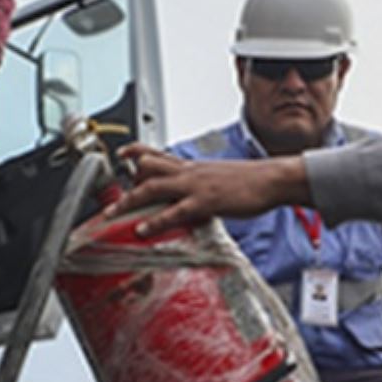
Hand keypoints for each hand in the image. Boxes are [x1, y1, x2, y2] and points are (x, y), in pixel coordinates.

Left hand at [110, 144, 308, 236]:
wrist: (272, 179)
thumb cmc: (251, 182)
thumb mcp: (220, 179)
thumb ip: (202, 186)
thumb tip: (191, 197)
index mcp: (192, 166)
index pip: (157, 153)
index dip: (136, 152)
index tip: (122, 153)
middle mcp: (189, 171)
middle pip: (147, 168)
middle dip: (125, 183)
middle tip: (108, 200)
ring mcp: (195, 185)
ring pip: (152, 186)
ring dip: (129, 201)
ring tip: (111, 215)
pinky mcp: (205, 201)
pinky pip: (174, 211)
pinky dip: (155, 221)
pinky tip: (143, 230)